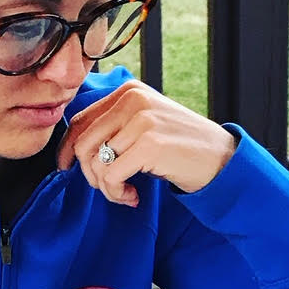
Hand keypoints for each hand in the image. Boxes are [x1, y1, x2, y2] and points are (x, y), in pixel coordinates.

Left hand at [58, 80, 237, 206]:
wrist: (221, 159)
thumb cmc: (180, 147)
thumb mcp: (145, 125)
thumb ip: (115, 127)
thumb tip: (73, 148)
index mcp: (128, 92)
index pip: (80, 121)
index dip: (66, 149)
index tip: (66, 169)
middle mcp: (132, 100)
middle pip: (82, 144)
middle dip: (90, 174)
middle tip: (110, 188)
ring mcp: (141, 120)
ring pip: (95, 163)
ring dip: (106, 188)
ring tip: (124, 193)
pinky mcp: (149, 144)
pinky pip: (111, 176)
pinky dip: (117, 194)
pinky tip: (133, 197)